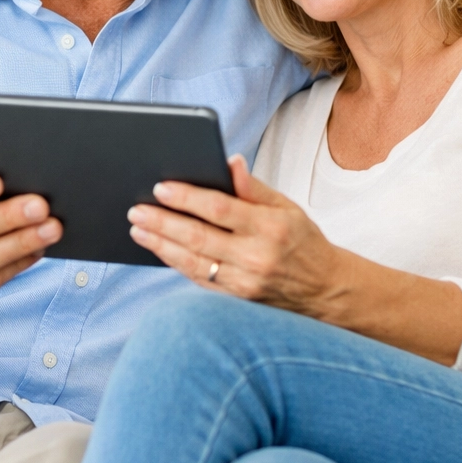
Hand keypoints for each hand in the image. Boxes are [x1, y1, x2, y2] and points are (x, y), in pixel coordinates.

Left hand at [128, 155, 341, 313]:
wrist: (325, 290)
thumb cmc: (302, 242)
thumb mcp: (287, 207)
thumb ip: (254, 187)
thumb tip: (231, 161)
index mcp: (270, 227)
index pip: (219, 208)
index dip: (187, 198)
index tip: (161, 187)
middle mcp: (256, 256)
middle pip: (199, 237)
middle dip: (163, 222)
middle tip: (136, 209)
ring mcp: (244, 283)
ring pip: (192, 262)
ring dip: (160, 244)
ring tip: (138, 228)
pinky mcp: (236, 301)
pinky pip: (198, 280)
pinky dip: (175, 263)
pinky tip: (159, 248)